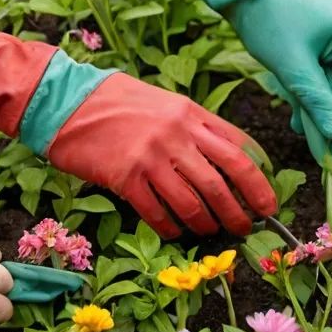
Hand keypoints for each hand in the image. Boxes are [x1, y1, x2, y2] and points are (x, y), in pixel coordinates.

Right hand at [46, 73, 277, 237]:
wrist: (65, 99)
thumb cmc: (115, 100)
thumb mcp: (164, 102)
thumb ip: (194, 126)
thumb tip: (225, 158)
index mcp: (190, 113)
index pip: (238, 148)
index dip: (258, 179)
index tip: (267, 199)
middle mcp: (176, 134)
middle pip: (223, 180)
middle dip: (241, 210)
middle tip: (248, 228)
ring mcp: (151, 157)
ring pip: (193, 202)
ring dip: (208, 224)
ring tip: (212, 232)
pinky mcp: (125, 178)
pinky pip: (157, 212)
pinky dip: (170, 228)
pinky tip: (175, 233)